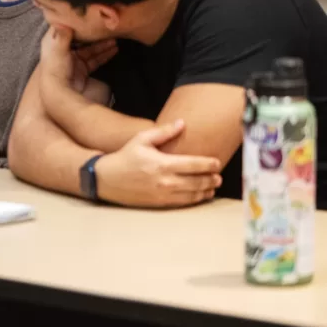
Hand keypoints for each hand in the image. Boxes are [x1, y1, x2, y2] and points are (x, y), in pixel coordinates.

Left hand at [40, 26, 116, 92]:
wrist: (60, 97)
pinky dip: (104, 55)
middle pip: (80, 40)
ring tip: (115, 39)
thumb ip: (62, 35)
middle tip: (105, 27)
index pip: (63, 29)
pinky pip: (95, 60)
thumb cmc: (56, 72)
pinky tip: (114, 49)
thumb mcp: (58, 50)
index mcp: (53, 45)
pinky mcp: (83, 72)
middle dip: (92, 34)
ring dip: (102, 45)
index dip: (73, 22)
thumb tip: (64, 21)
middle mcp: (63, 52)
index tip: (85, 14)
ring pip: (90, 50)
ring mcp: (74, 63)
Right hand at [95, 120, 221, 207]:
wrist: (108, 179)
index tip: (217, 162)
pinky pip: (183, 203)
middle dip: (211, 179)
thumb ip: (163, 132)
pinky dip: (195, 200)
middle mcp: (166, 181)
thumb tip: (181, 123)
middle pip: (197, 182)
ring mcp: (163, 194)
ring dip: (206, 191)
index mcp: (163, 163)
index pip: (194, 164)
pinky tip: (200, 196)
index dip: (209, 164)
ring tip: (213, 186)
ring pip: (193, 195)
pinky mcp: (160, 203)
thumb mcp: (141, 140)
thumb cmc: (125, 157)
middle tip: (219, 176)